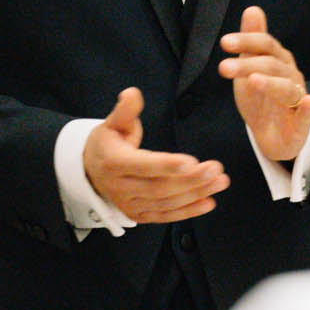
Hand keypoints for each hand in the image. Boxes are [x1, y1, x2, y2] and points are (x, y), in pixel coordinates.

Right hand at [82, 87, 229, 222]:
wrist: (89, 171)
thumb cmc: (107, 144)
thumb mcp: (112, 123)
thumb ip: (125, 110)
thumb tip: (132, 93)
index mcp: (113, 163)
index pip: (142, 165)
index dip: (167, 165)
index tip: (191, 162)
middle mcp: (120, 187)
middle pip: (159, 187)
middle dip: (191, 180)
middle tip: (216, 169)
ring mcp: (129, 204)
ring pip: (165, 202)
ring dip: (195, 194)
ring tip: (219, 182)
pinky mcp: (139, 215)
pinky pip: (165, 216)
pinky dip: (188, 211)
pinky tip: (208, 202)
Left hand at [220, 6, 309, 161]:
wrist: (272, 135)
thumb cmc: (261, 98)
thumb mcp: (251, 68)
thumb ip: (252, 41)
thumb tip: (252, 9)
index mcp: (278, 62)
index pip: (265, 46)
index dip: (247, 41)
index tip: (224, 42)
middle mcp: (290, 77)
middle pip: (272, 66)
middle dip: (248, 65)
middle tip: (224, 67)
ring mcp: (297, 100)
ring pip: (287, 89)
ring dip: (271, 84)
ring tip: (253, 81)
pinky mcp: (301, 125)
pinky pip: (307, 116)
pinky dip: (309, 109)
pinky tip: (309, 101)